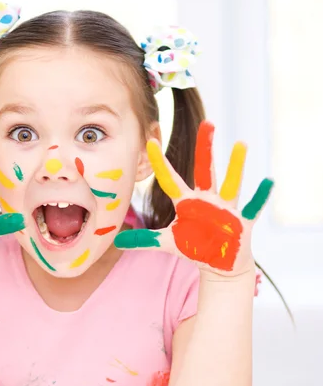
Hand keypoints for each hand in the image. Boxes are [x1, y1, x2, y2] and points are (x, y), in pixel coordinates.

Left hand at [115, 121, 272, 275]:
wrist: (220, 262)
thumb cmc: (195, 247)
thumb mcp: (167, 242)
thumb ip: (143, 239)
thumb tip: (117, 241)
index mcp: (187, 202)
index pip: (170, 179)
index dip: (160, 162)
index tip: (151, 141)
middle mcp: (207, 199)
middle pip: (205, 170)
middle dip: (205, 148)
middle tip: (207, 122)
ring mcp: (225, 209)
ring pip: (231, 183)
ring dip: (236, 166)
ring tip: (241, 144)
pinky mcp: (241, 222)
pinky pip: (253, 207)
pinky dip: (260, 196)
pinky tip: (268, 181)